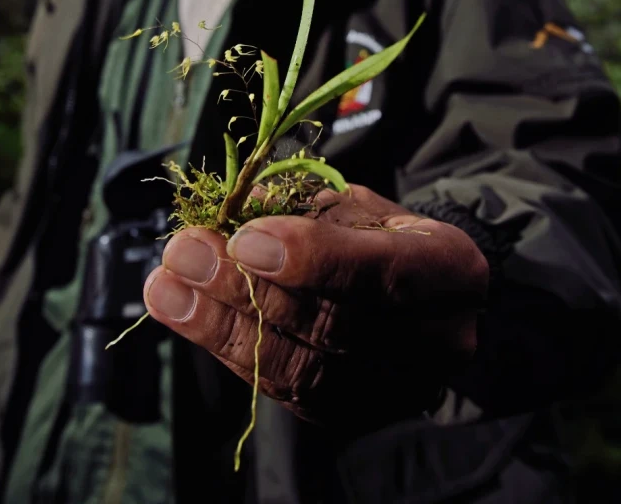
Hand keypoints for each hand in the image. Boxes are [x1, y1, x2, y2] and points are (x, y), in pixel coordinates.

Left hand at [143, 184, 488, 432]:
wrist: (419, 298)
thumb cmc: (381, 237)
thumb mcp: (358, 205)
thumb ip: (305, 210)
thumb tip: (231, 213)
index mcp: (452, 270)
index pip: (383, 273)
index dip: (312, 258)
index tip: (244, 238)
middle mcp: (438, 341)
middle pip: (334, 325)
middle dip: (248, 288)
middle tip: (185, 251)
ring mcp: (395, 389)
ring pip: (302, 368)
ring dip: (222, 325)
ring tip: (167, 286)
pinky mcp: (352, 415)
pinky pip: (283, 390)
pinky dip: (228, 349)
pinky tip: (186, 315)